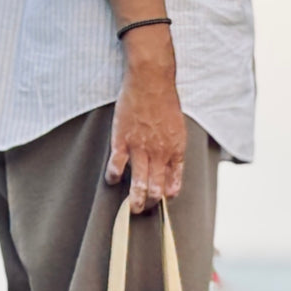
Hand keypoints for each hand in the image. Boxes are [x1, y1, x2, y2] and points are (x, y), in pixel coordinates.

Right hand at [105, 32, 185, 211]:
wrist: (151, 81)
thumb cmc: (165, 103)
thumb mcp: (178, 130)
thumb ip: (175, 151)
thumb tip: (171, 170)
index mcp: (176, 152)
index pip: (174, 184)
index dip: (168, 196)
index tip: (162, 201)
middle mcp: (159, 154)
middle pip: (156, 189)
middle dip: (150, 204)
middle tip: (142, 209)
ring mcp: (140, 149)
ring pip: (138, 184)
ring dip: (134, 200)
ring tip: (130, 209)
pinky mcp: (122, 141)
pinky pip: (116, 166)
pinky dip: (113, 176)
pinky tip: (111, 180)